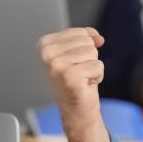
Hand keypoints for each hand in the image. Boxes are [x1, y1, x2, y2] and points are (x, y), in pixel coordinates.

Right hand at [37, 27, 109, 141]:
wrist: (76, 108)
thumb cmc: (76, 79)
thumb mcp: (78, 53)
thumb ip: (87, 38)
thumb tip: (98, 38)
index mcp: (44, 44)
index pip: (80, 33)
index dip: (85, 48)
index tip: (74, 63)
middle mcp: (47, 54)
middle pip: (86, 42)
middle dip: (89, 58)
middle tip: (78, 72)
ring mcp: (56, 65)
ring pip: (92, 52)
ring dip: (92, 67)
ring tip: (81, 78)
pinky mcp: (70, 76)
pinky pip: (98, 65)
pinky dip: (97, 76)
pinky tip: (85, 85)